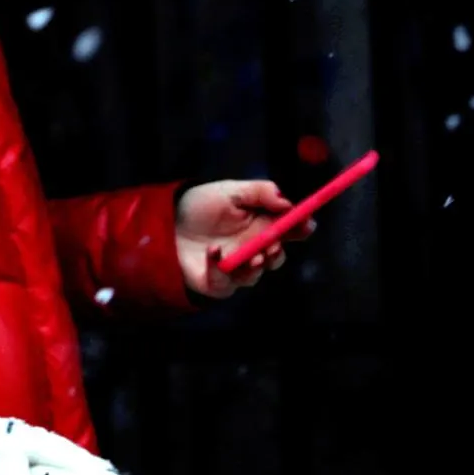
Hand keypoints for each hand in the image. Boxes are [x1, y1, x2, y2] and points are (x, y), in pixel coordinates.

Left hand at [174, 180, 314, 299]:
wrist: (166, 221)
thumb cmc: (200, 205)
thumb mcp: (230, 190)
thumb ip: (260, 192)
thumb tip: (288, 203)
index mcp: (260, 225)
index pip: (289, 231)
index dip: (301, 229)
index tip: (307, 224)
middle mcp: (252, 249)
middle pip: (276, 257)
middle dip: (278, 252)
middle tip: (273, 244)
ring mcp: (236, 268)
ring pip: (255, 275)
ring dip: (255, 266)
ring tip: (252, 255)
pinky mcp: (217, 283)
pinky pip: (225, 283)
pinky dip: (220, 268)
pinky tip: (213, 250)